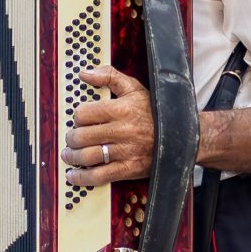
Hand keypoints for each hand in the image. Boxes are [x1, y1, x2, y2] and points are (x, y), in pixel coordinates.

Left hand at [63, 69, 153, 186]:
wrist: (182, 136)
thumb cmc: (154, 112)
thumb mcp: (134, 88)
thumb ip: (109, 77)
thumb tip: (83, 73)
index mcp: (122, 109)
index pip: (84, 113)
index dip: (77, 117)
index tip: (79, 120)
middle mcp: (122, 131)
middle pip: (82, 136)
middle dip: (71, 139)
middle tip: (70, 140)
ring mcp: (126, 152)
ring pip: (88, 156)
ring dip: (72, 157)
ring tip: (69, 155)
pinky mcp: (129, 169)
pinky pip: (100, 176)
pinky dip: (82, 177)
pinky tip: (73, 175)